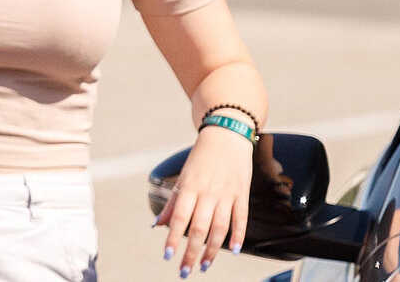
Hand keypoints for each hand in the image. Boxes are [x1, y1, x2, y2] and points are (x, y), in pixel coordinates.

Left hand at [156, 123, 253, 276]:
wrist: (228, 133)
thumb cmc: (202, 156)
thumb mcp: (183, 176)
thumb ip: (172, 202)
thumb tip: (158, 225)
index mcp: (190, 187)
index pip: (180, 218)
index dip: (173, 238)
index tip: (168, 256)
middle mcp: (208, 192)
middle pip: (199, 228)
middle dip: (191, 253)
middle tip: (185, 271)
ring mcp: (226, 193)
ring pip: (219, 228)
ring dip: (211, 250)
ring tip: (204, 265)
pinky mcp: (241, 193)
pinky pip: (241, 218)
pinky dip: (238, 235)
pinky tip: (232, 250)